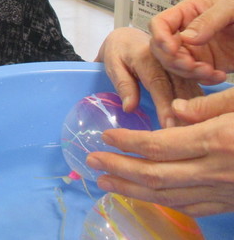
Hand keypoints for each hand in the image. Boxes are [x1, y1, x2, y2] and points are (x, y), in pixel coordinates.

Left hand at [87, 87, 233, 216]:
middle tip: (92, 161)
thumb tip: (175, 108)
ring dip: (132, 190)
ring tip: (105, 182)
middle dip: (119, 168)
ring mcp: (224, 191)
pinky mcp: (231, 203)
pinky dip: (163, 200)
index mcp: (216, 141)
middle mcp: (215, 171)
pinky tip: (144, 194)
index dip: (128, 142)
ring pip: (169, 196)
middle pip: (156, 175)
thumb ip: (208, 105)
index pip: (159, 145)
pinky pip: (191, 207)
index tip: (105, 137)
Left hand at [96, 27, 201, 126]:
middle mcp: (166, 58)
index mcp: (146, 57)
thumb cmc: (118, 52)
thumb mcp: (112, 65)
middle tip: (186, 133)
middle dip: (185, 111)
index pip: (158, 83)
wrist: (128, 37)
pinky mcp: (184, 68)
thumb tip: (129, 107)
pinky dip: (199, 101)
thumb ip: (123, 84)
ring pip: (190, 86)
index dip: (164, 105)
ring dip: (195, 108)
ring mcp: (178, 62)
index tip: (168, 125)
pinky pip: (194, 85)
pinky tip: (202, 116)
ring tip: (196, 128)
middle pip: (179, 86)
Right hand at [149, 0, 233, 84]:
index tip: (172, 49)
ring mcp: (193, 50)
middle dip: (175, 60)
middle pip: (161, 49)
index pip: (159, 23)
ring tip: (212, 72)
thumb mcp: (232, 10)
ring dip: (190, 73)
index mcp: (187, 13)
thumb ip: (210, 20)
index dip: (159, 37)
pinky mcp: (204, 66)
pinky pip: (193, 77)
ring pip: (174, 66)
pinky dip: (204, 80)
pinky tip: (220, 75)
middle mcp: (185, 32)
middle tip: (195, 66)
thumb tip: (187, 37)